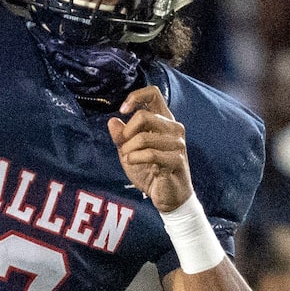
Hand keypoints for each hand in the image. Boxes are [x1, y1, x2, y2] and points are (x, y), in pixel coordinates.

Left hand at [107, 85, 193, 212]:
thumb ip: (121, 137)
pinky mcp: (176, 159)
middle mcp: (174, 128)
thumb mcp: (129, 152)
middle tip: (123, 146)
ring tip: (130, 159)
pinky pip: (149, 154)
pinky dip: (135, 159)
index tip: (122, 110)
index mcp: (164, 120)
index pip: (154, 93)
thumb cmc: (150, 172)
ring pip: (143, 137)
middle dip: (126, 133)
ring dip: (129, 150)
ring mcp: (177, 143)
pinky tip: (134, 163)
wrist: (168, 196)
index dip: (135, 97)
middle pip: (143, 115)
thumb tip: (112, 121)